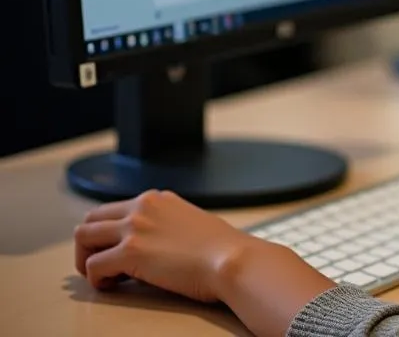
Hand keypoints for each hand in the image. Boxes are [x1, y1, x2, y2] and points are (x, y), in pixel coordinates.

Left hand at [75, 189, 259, 301]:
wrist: (230, 258)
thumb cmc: (219, 248)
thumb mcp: (189, 221)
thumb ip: (165, 224)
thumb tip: (153, 243)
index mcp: (157, 199)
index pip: (114, 209)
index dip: (110, 233)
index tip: (116, 250)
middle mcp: (142, 206)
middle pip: (91, 218)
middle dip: (89, 243)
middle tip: (101, 263)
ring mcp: (134, 227)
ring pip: (83, 236)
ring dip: (86, 258)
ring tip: (104, 276)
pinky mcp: (130, 252)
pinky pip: (93, 267)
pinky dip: (97, 280)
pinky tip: (114, 286)